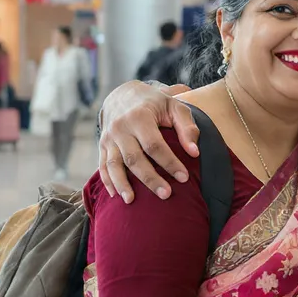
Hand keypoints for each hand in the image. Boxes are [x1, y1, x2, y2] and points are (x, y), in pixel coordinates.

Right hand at [98, 81, 197, 202]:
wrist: (123, 94)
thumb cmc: (155, 103)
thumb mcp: (174, 106)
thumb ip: (186, 127)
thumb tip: (194, 152)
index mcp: (139, 116)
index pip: (155, 145)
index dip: (170, 162)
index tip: (184, 178)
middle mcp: (120, 127)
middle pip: (134, 158)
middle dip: (150, 178)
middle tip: (166, 195)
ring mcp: (108, 138)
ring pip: (114, 165)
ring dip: (122, 184)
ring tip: (132, 201)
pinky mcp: (102, 146)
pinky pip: (102, 166)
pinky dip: (107, 182)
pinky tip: (116, 196)